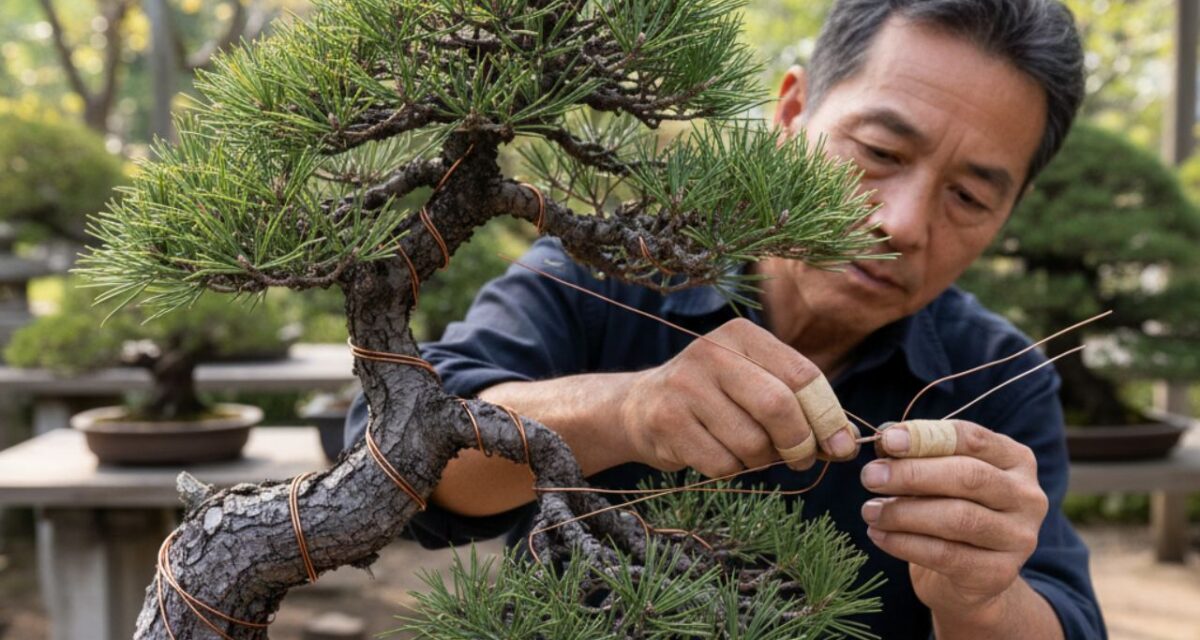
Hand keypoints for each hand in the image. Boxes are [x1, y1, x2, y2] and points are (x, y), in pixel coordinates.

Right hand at [617, 318, 859, 477]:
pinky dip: (730, 469)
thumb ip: (799, 404)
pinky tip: (717, 453)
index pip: (802, 375)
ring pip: (751, 442)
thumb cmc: (714, 398)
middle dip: (799, 443)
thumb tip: (847, 443)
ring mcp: (685, 386)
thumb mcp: (754, 383)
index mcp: (742, 335)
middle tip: (801, 458)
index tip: (841, 446)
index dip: (829, 416)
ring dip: (760, 460)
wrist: (640, 407)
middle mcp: (711, 352)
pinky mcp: (667, 421)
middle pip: (778, 406)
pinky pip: (722, 463)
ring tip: (748, 450)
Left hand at [859, 420, 1047, 615]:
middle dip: (912, 474)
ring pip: (958, 518)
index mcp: (1016, 460)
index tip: (887, 441)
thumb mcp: (939, 477)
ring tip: (869, 511)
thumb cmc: (949, 510)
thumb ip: (918, 455)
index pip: (973, 439)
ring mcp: (1019, 537)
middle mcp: (1026, 496)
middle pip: (968, 476)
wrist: (970, 575)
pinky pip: (945, 555)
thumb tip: (884, 439)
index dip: (926, 437)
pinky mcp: (999, 573)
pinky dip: (904, 543)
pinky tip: (878, 535)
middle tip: (870, 477)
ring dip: (903, 512)